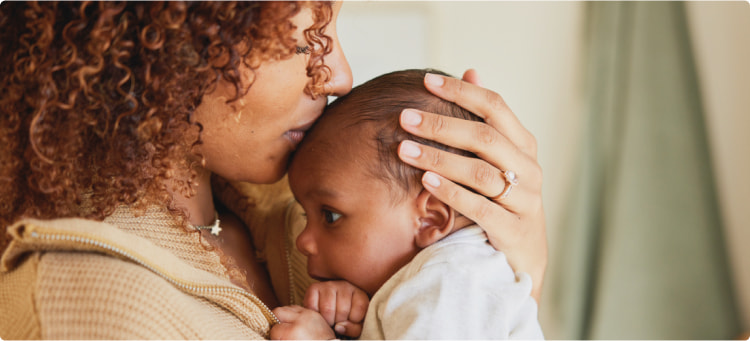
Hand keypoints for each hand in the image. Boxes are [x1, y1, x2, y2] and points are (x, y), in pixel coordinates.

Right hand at [271, 305, 334, 339]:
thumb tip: (273, 336)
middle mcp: (301, 319)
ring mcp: (308, 314)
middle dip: (275, 321)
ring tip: (287, 327)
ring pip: (288, 307)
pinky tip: (296, 323)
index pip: (274, 329)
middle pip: (278, 311)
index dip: (274, 336)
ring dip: (284, 316)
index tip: (278, 339)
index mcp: (294, 331)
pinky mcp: (314, 313)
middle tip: (278, 331)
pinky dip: (294, 314)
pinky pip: (299, 308)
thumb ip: (282, 338)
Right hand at [304, 280, 368, 337]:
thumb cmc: (346, 318)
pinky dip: (315, 315)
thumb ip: (354, 328)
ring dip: (327, 320)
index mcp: (359, 293)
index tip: (350, 321)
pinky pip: (313, 306)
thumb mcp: (356, 324)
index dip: (354, 321)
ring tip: (329, 319)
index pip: (360, 309)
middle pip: (343, 310)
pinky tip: (319, 314)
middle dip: (339, 322)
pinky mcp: (314, 287)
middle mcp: (345, 285)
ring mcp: (329, 285)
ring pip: (327, 309)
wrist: (330, 309)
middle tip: (337, 321)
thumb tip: (339, 327)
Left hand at [397, 69, 547, 302]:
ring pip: (480, 172)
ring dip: (439, 158)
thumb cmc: (504, 200)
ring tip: (404, 149)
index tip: (427, 81)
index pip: (495, 106)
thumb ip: (486, 120)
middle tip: (405, 117)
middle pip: (484, 137)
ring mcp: (524, 200)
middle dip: (442, 124)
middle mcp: (529, 169)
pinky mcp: (512, 230)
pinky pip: (480, 207)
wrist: (524, 257)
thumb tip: (471, 70)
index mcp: (524, 146)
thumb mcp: (501, 158)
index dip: (462, 92)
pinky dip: (451, 192)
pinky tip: (425, 181)